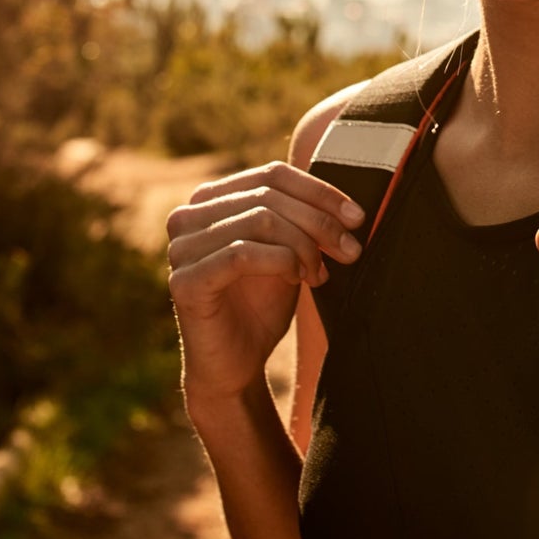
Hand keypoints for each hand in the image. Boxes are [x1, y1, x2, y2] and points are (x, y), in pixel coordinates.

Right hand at [165, 161, 365, 413]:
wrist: (236, 364)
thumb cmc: (261, 305)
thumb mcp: (289, 252)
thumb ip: (304, 222)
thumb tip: (350, 209)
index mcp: (210, 199)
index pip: (272, 174)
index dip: (320, 192)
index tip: (357, 217)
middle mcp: (188, 216)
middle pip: (268, 196)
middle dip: (319, 222)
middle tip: (350, 250)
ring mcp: (181, 249)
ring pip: (258, 220)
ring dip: (303, 246)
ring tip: (319, 273)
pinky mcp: (185, 282)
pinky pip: (241, 255)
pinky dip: (280, 262)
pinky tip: (297, 279)